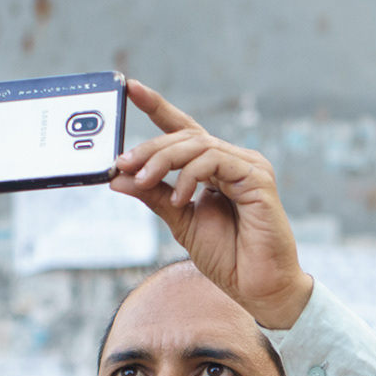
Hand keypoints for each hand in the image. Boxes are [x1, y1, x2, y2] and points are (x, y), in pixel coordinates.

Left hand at [111, 81, 312, 327]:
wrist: (258, 287)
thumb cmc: (228, 257)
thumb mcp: (179, 221)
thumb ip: (153, 196)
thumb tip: (116, 178)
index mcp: (215, 169)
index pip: (184, 130)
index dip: (158, 107)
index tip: (130, 88)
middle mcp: (233, 161)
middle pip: (185, 137)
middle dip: (149, 148)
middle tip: (122, 164)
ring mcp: (248, 167)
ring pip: (197, 145)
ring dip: (163, 160)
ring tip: (143, 182)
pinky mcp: (258, 177)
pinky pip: (215, 161)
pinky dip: (190, 176)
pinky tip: (180, 198)